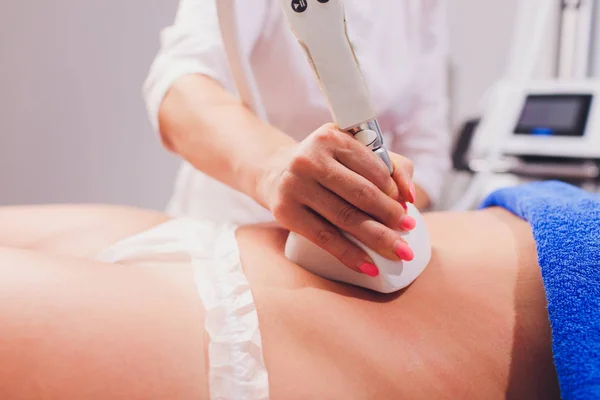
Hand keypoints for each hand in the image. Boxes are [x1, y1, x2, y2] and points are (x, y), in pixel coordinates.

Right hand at [257, 123, 416, 276]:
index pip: (372, 167)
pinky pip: (324, 238)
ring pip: (345, 218)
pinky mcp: (286, 211)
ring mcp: (295, 186)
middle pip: (361, 194)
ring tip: (400, 251)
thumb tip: (409, 196)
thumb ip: (388, 164)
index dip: (394, 191)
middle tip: (409, 230)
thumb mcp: (351, 150)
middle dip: (391, 216)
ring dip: (378, 238)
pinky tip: (369, 267)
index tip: (406, 207)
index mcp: (330, 138)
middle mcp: (309, 159)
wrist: (277, 172)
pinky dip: (349, 255)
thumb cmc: (326, 163)